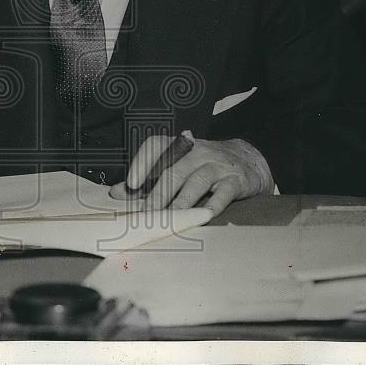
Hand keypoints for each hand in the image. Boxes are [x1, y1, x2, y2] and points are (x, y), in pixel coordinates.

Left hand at [109, 136, 273, 215]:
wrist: (249, 159)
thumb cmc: (204, 165)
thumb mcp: (178, 166)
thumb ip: (148, 179)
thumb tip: (117, 193)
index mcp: (179, 146)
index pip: (156, 146)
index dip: (142, 162)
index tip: (131, 183)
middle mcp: (197, 152)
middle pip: (173, 171)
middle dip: (157, 194)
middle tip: (145, 215)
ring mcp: (217, 166)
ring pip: (195, 182)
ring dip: (180, 203)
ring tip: (169, 220)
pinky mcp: (235, 181)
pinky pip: (223, 193)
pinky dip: (213, 205)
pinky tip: (203, 217)